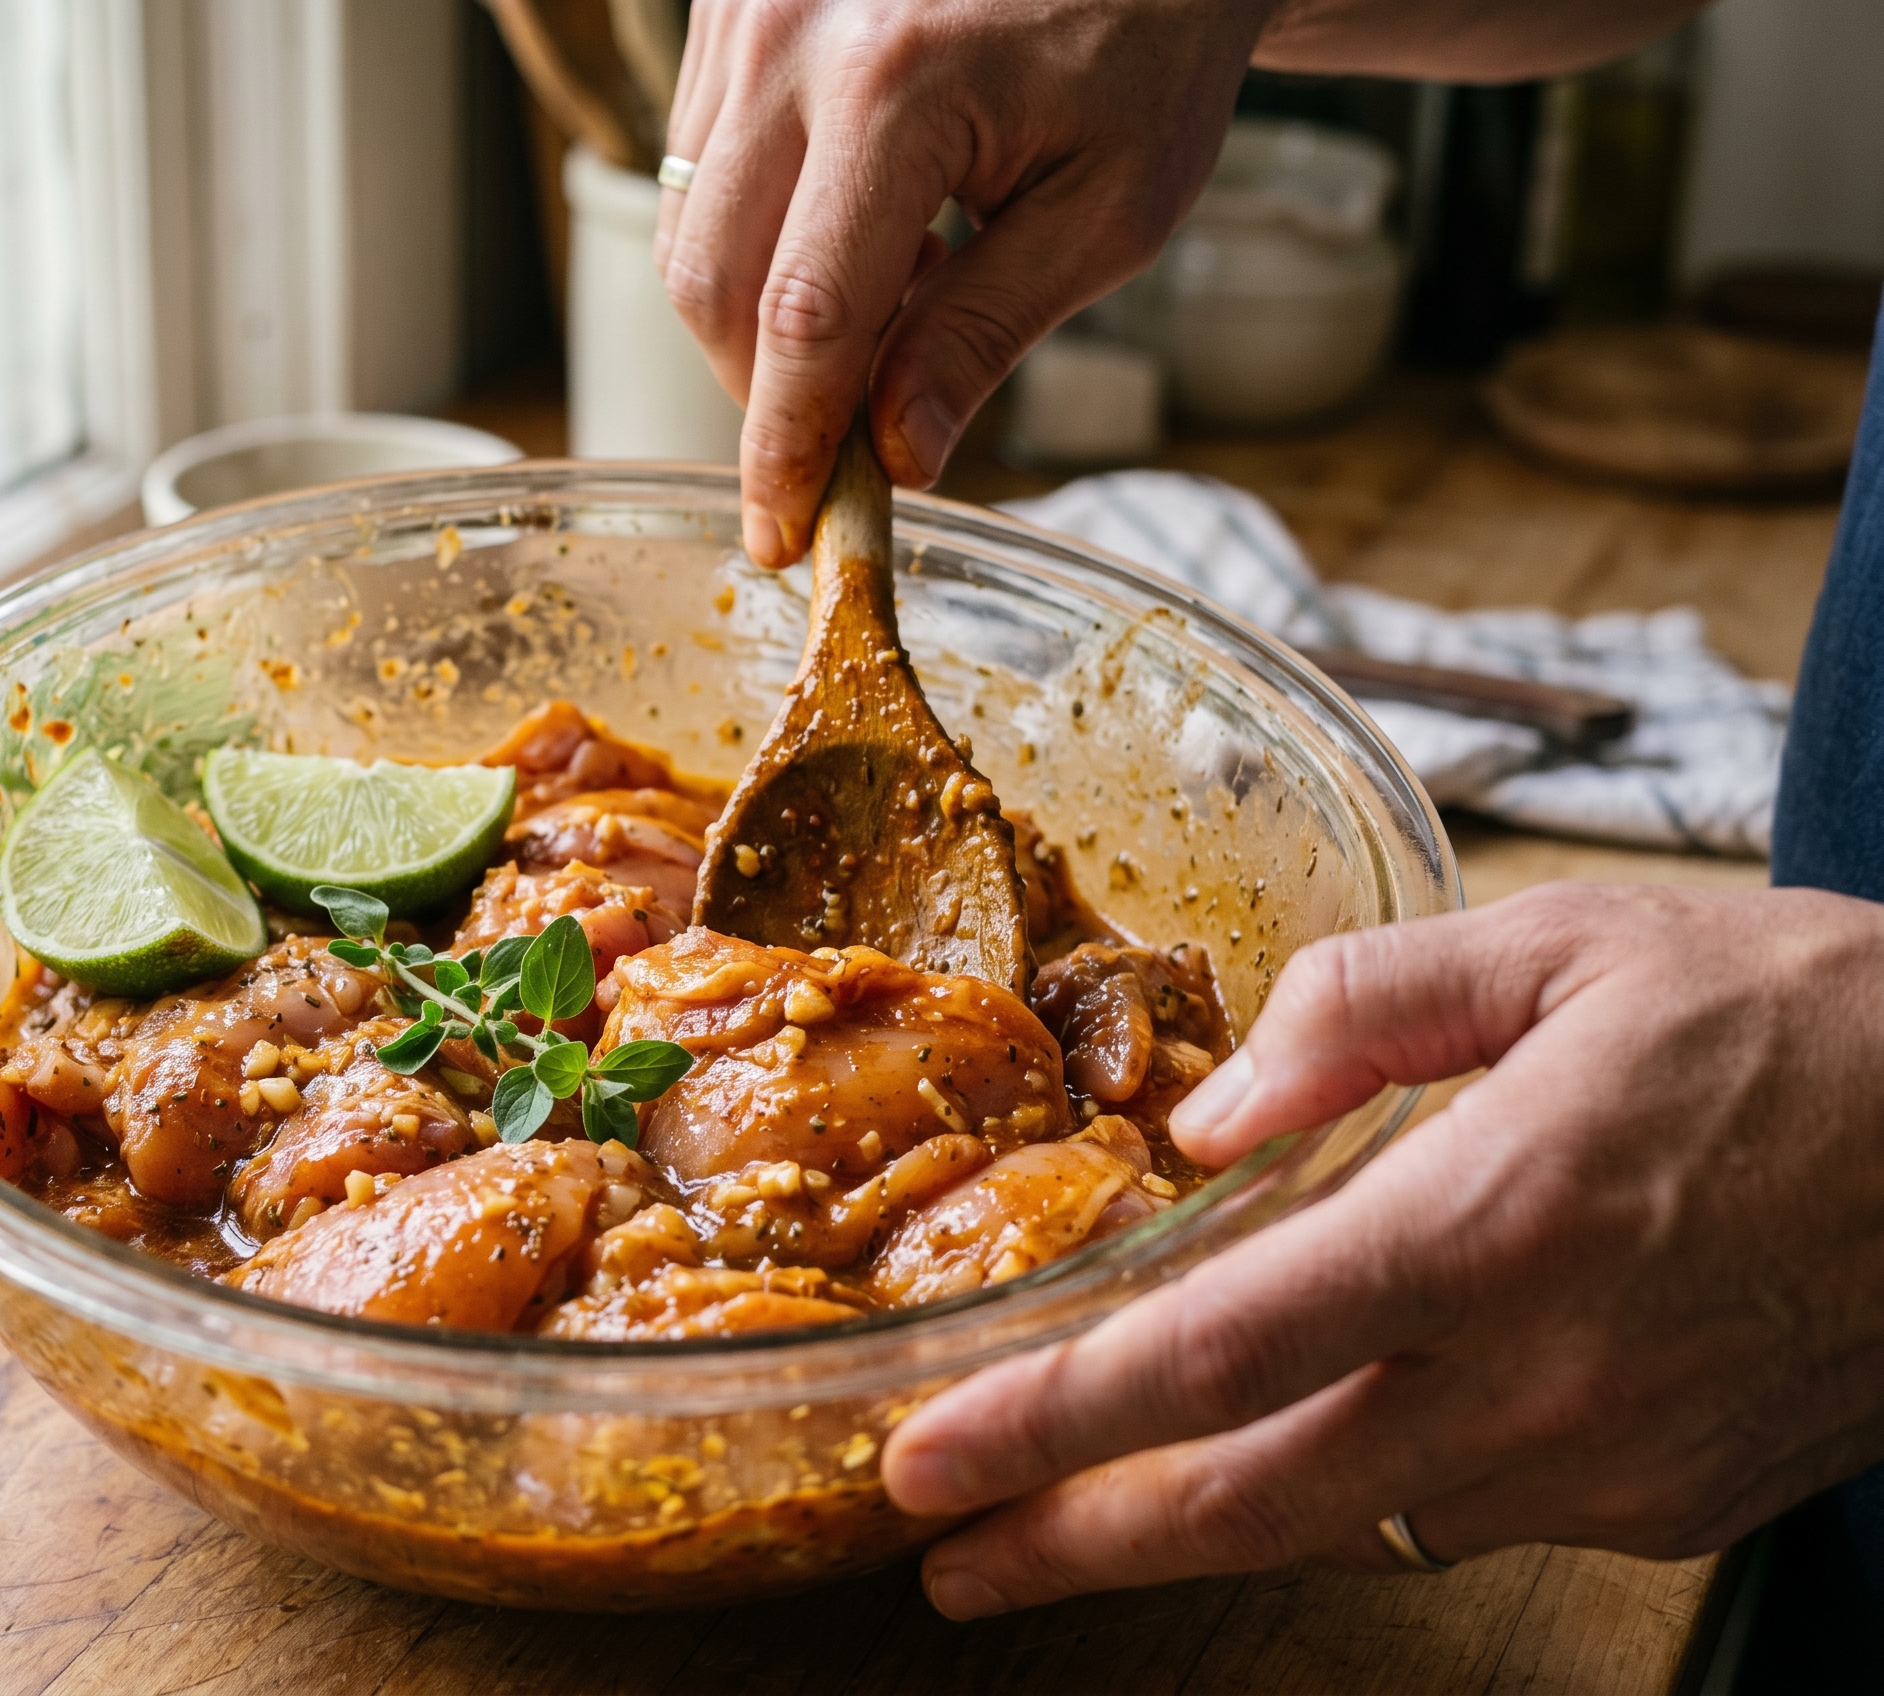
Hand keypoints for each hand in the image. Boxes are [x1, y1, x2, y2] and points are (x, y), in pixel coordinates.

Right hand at [657, 0, 1271, 565]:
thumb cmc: (1144, 52)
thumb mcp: (1108, 209)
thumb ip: (987, 333)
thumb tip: (898, 457)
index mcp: (900, 85)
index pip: (805, 319)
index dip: (786, 446)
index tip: (783, 537)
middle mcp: (793, 38)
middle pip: (712, 284)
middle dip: (766, 390)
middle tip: (855, 425)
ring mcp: (745, 12)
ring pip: (686, 234)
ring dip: (762, 313)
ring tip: (895, 286)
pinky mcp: (727, 6)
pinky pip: (694, 169)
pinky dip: (755, 238)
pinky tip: (859, 223)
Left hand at [880, 882, 1883, 1617]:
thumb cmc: (1805, 1024)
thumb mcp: (1567, 948)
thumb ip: (1359, 1010)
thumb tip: (1212, 1120)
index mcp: (1494, 1224)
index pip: (1216, 1355)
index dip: (1051, 1421)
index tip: (931, 1459)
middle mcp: (1540, 1381)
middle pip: (1250, 1505)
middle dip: (1075, 1544)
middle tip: (948, 1562)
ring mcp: (1607, 1467)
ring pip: (1351, 1518)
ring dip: (1208, 1516)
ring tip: (1089, 1508)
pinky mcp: (1664, 1506)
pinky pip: (1466, 1506)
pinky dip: (1367, 1478)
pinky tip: (1321, 1431)